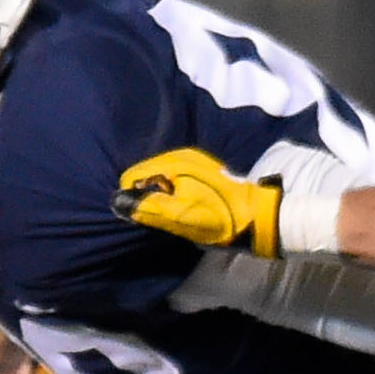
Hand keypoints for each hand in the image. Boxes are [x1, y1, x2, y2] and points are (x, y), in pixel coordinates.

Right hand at [116, 146, 283, 254]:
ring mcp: (194, 163)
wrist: (258, 218)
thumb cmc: (218, 217)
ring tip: (180, 214)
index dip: (133, 198)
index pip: (133, 176)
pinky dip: (174, 195)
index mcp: (174, 162)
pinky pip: (174, 181)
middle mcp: (182, 156)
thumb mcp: (179, 216)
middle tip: (167, 217)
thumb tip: (117, 200)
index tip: (148, 216)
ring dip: (162, 198)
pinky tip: (189, 208)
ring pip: (160, 180)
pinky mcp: (202, 172)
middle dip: (148, 197)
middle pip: (146, 177)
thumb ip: (146, 207)